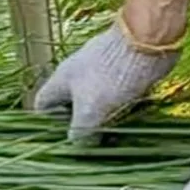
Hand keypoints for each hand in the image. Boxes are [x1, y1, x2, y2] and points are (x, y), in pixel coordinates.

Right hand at [34, 20, 181, 142]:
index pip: (42, 104)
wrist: (148, 41)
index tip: (65, 138)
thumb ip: (80, 133)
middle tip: (94, 143)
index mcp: (61, 80)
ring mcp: (102, 72)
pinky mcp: (124, 72)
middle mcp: (78, 75)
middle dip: (82, 127)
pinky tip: (133, 121)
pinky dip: (123, 110)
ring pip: (97, 103)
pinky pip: (118, 97)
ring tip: (116, 137)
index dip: (48, 124)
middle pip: (71, 106)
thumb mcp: (90, 111)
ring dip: (106, 121)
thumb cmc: (112, 75)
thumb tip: (79, 148)